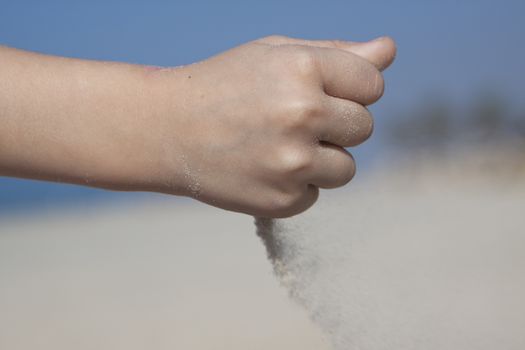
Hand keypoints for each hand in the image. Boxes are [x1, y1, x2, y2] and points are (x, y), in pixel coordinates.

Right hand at [151, 35, 395, 217]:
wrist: (167, 130)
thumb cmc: (224, 86)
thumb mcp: (275, 55)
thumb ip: (337, 54)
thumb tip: (390, 50)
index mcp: (303, 69)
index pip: (373, 84)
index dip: (349, 89)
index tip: (319, 93)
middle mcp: (302, 115)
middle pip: (364, 127)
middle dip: (337, 124)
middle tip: (291, 121)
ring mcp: (292, 162)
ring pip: (346, 168)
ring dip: (321, 159)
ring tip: (276, 148)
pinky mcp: (282, 201)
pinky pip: (316, 193)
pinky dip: (296, 185)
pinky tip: (262, 169)